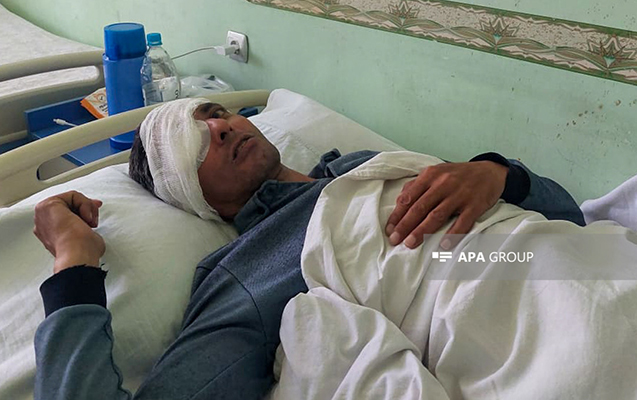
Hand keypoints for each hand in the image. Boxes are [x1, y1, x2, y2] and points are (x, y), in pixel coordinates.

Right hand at [33, 191, 104, 273]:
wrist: (77, 255)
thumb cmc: (82, 252)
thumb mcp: (85, 238)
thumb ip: (82, 229)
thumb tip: (89, 228)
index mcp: (49, 233)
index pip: (66, 214)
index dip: (83, 210)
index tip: (94, 213)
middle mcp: (43, 223)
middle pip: (67, 204)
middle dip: (85, 205)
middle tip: (96, 211)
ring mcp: (43, 214)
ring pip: (70, 199)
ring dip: (86, 207)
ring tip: (90, 222)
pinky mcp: (48, 205)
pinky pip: (72, 195)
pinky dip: (84, 204)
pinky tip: (86, 218)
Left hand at [385, 161, 507, 248]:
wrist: (489, 171)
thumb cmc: (457, 175)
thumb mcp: (435, 173)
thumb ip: (416, 185)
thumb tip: (399, 202)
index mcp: (430, 176)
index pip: (409, 197)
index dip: (397, 215)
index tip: (389, 230)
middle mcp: (443, 184)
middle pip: (420, 208)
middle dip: (405, 226)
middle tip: (395, 240)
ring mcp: (459, 195)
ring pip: (436, 215)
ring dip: (422, 231)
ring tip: (410, 244)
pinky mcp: (475, 205)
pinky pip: (462, 222)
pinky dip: (452, 234)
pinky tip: (443, 245)